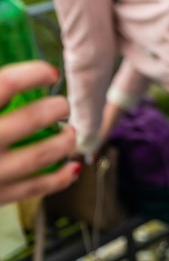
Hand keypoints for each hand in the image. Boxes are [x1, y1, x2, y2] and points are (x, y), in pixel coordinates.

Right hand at [0, 61, 80, 203]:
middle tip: (61, 105)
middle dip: (56, 107)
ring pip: (41, 154)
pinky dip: (60, 177)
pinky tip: (71, 165)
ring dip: (64, 141)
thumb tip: (11, 80)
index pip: (5, 85)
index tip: (49, 72)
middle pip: (31, 118)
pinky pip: (36, 187)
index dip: (33, 74)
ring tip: (68, 132)